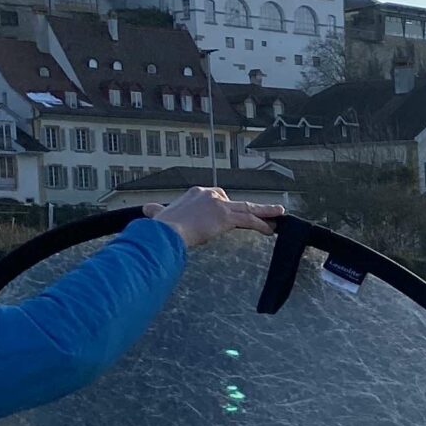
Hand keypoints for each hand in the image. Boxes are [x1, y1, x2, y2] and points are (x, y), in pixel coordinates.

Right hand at [147, 188, 285, 250]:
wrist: (165, 231)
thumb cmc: (161, 227)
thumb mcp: (158, 215)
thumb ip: (156, 211)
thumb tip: (147, 210)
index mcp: (195, 193)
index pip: (216, 197)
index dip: (223, 208)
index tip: (227, 216)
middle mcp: (208, 194)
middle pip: (233, 201)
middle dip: (245, 210)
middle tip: (258, 217)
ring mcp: (219, 204)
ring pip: (246, 208)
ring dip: (264, 211)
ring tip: (278, 215)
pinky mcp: (226, 216)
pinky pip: (249, 220)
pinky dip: (261, 224)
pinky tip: (271, 229)